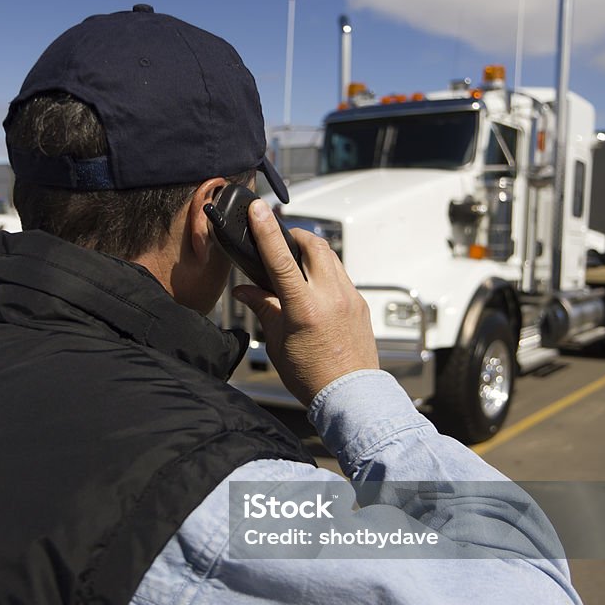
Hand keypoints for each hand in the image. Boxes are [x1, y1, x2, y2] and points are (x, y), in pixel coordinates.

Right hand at [232, 199, 378, 406]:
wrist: (350, 395)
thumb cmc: (311, 376)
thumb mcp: (278, 343)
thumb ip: (263, 308)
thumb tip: (243, 290)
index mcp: (305, 309)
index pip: (280, 259)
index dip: (266, 230)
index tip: (258, 209)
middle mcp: (331, 297)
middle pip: (314, 245)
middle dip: (295, 235)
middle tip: (280, 238)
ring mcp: (350, 298)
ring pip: (331, 256)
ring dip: (312, 250)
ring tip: (296, 261)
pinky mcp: (360, 303)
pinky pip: (341, 274)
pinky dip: (325, 270)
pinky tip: (314, 285)